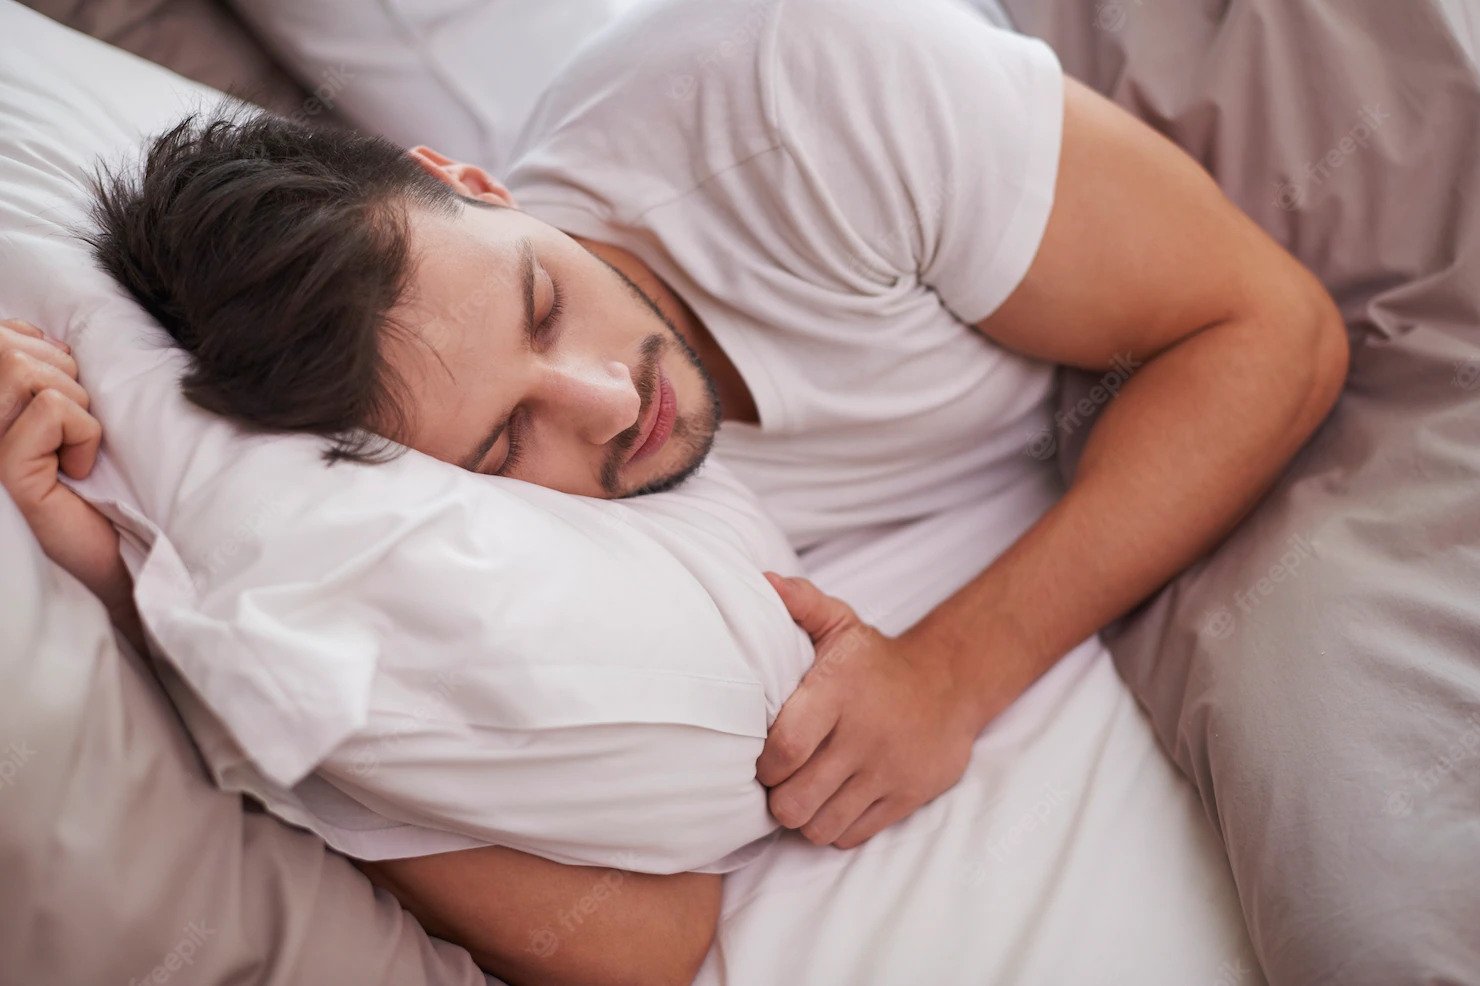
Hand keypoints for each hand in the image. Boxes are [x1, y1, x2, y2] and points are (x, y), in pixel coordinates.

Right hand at [0, 318, 130, 623]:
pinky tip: (73, 472)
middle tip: (69, 437)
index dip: (51, 358)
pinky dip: (84, 437)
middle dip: (69, 385)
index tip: (60, 409)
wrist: (116, 548)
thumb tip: (46, 335)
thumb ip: (47, 369)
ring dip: (81, 414)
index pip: (9, 334)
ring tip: (71, 455)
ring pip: (40, 376)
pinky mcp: (7, 468)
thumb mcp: (71, 411)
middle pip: (21, 350)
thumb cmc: (96, 476)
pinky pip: (55, 410)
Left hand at [756, 573, 979, 848]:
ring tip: (804, 794)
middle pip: (796, 799)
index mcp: (839, 692)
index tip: (763, 760)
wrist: (950, 683)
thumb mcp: (843, 623)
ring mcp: (888, 770)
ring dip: (804, 817)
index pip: (785, 748)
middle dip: (777, 799)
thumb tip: (763, 581)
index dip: (763, 765)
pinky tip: (833, 802)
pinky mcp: (907, 796)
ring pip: (820, 824)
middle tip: (779, 784)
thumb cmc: (876, 661)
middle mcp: (864, 735)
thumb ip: (801, 603)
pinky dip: (834, 827)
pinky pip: (852, 834)